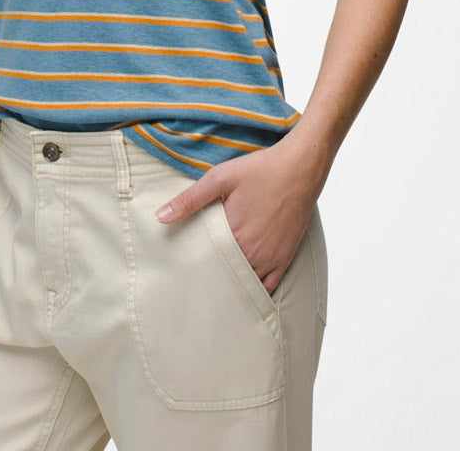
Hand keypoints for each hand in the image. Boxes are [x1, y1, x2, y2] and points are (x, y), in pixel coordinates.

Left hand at [154, 137, 324, 294]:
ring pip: (243, 285)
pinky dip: (254, 292)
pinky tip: (241, 292)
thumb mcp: (220, 178)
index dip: (191, 267)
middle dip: (209, 280)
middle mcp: (251, 253)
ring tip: (213, 288)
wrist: (299, 168)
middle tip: (192, 283)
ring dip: (229, 287)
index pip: (204, 263)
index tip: (179, 270)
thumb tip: (160, 217)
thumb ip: (190, 200)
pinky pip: (267, 288)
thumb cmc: (260, 170)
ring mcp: (270, 259)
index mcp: (232, 235)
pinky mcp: (284, 258)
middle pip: (223, 277)